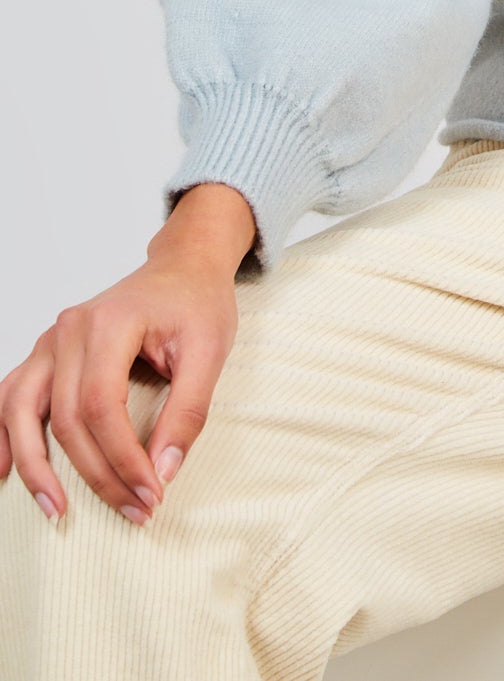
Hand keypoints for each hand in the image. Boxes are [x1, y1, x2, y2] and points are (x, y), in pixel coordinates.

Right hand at [0, 185, 254, 524]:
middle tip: (135, 509)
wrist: (184, 267)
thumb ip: (188, 411)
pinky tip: (5, 471)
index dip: (122, 458)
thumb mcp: (211, 350)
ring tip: (57, 508)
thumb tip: (163, 471)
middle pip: (68, 419)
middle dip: (99, 474)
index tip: (151, 493)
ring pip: (23, 410)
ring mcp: (53, 340)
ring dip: (36, 465)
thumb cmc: (197, 302)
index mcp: (110, 322)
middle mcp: (71, 330)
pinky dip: (4, 434)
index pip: (102, 407)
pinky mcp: (49, 352)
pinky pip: (13, 395)